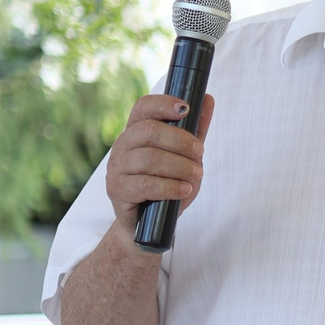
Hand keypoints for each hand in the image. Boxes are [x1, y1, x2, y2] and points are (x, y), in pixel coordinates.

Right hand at [102, 92, 215, 227]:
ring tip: (196, 175)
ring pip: (149, 158)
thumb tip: (208, 98)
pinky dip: (171, 186)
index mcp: (135, 132)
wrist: (147, 225)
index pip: (143, 107)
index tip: (186, 108)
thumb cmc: (166, 185)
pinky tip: (185, 189)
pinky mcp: (118, 190)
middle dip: (180, 140)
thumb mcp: (185, 157)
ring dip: (180, 166)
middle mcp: (122, 146)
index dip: (163, 104)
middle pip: (149, 131)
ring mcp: (117, 168)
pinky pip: (146, 184)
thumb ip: (195, 130)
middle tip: (200, 153)